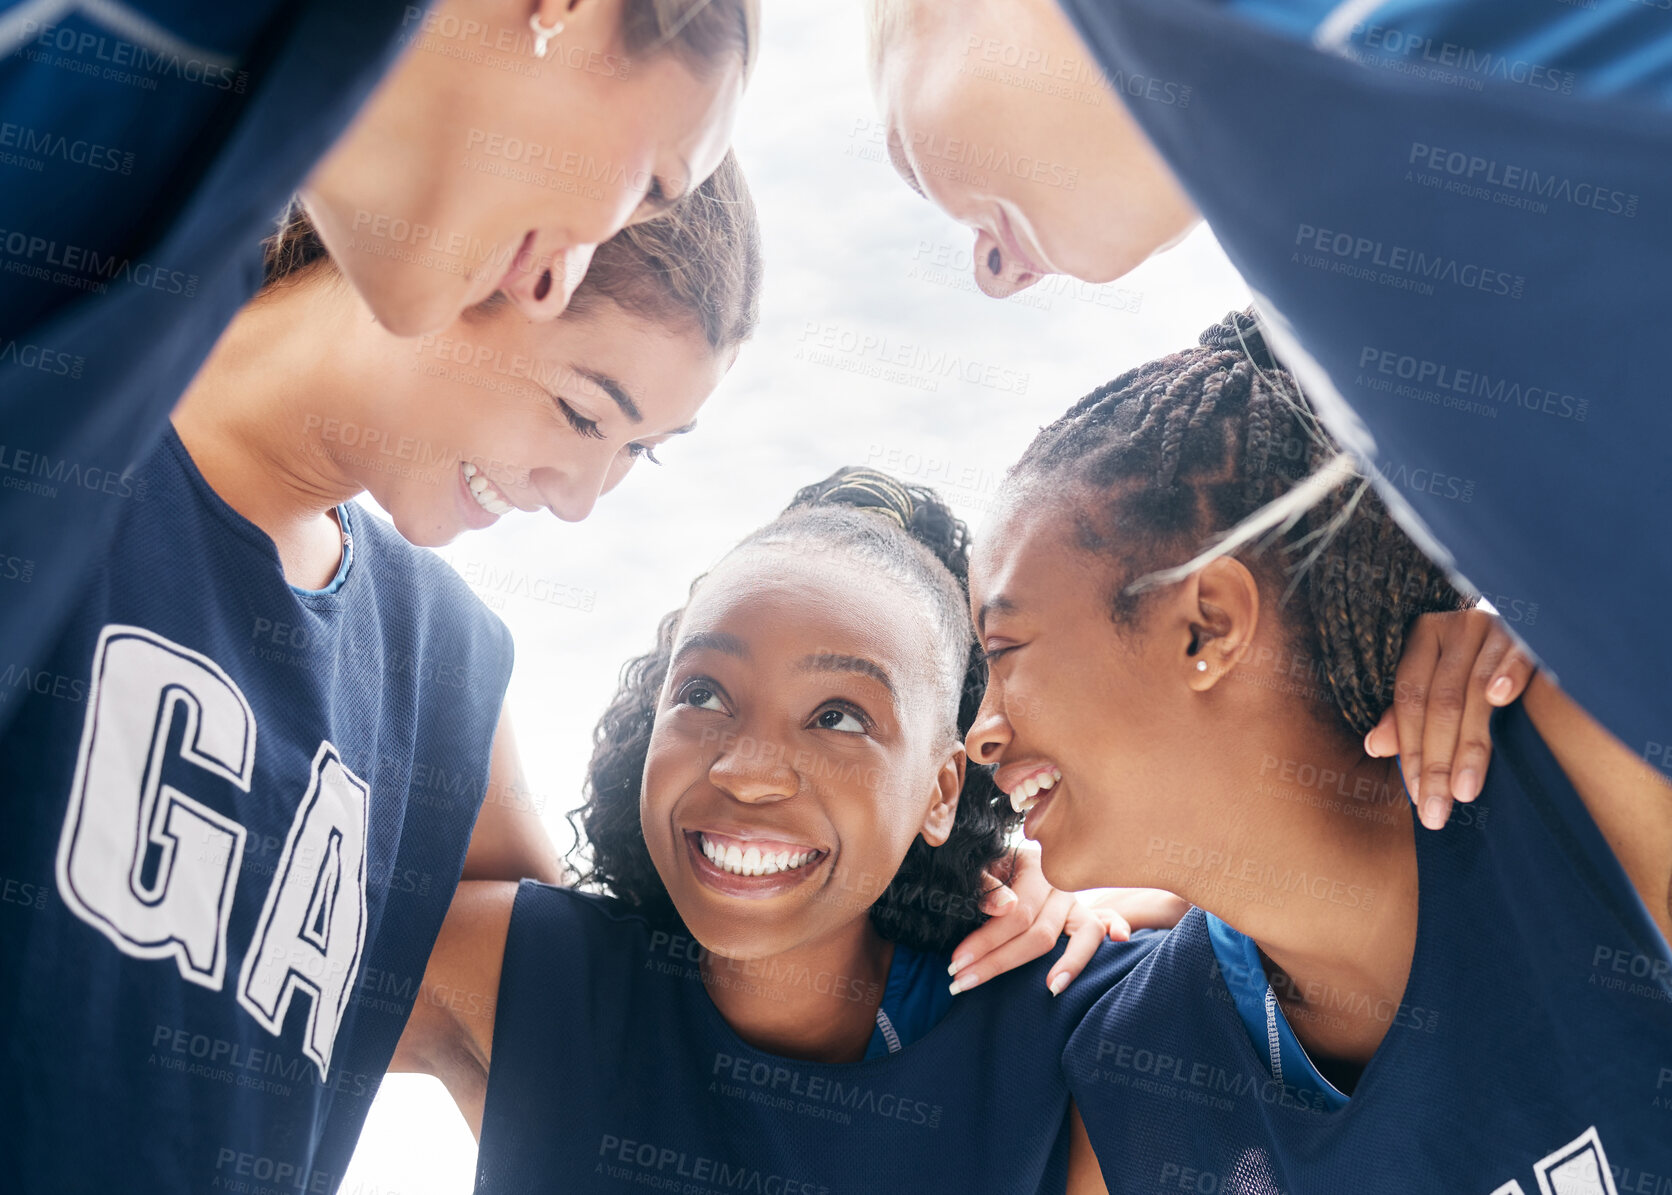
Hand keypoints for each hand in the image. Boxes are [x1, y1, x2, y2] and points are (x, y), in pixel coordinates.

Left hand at [947, 849, 1179, 997]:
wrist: (1015, 858)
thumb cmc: (994, 867)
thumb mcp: (983, 867)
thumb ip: (986, 884)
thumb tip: (999, 909)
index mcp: (1033, 868)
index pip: (1015, 914)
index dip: (985, 942)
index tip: (956, 966)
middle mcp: (1060, 885)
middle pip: (1041, 932)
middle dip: (1000, 962)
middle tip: (963, 983)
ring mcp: (1078, 900)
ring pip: (1084, 934)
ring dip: (1070, 964)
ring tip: (1051, 989)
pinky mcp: (1090, 914)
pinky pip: (1109, 922)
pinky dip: (1119, 927)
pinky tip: (1120, 940)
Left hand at [1365, 606, 1535, 829]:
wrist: (1546, 632)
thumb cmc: (1480, 670)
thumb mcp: (1438, 686)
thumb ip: (1407, 716)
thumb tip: (1373, 746)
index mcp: (1425, 637)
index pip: (1410, 699)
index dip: (1410, 749)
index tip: (1415, 796)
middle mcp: (1456, 628)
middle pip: (1440, 702)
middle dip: (1436, 762)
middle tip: (1436, 810)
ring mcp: (1494, 626)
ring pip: (1473, 693)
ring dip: (1469, 746)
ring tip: (1464, 791)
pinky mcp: (1530, 631)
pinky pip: (1518, 655)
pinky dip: (1508, 674)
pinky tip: (1500, 699)